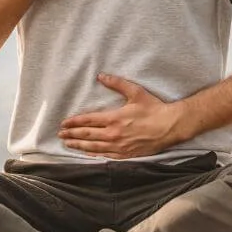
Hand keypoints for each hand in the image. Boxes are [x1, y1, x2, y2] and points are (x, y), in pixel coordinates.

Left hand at [58, 73, 186, 158]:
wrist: (171, 127)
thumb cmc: (154, 109)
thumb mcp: (135, 92)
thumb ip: (117, 84)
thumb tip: (101, 76)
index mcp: (114, 118)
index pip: (88, 121)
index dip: (74, 122)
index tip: (64, 123)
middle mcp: (114, 134)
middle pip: (87, 135)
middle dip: (72, 134)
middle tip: (60, 134)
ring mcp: (119, 146)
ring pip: (93, 147)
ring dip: (78, 145)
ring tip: (68, 144)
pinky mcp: (126, 155)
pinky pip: (105, 156)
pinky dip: (93, 154)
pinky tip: (86, 153)